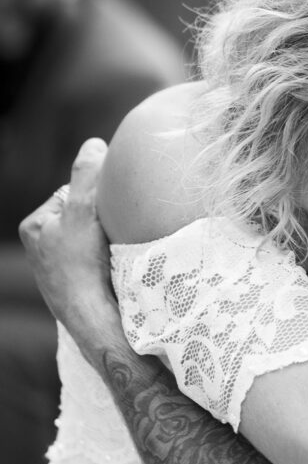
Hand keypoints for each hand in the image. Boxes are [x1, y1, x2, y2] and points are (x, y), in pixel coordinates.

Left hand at [18, 138, 117, 363]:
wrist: (94, 319)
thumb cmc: (81, 266)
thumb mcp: (83, 211)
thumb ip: (87, 174)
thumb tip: (93, 144)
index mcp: (34, 226)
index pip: (72, 192)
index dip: (95, 195)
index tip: (109, 207)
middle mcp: (42, 247)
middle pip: (83, 214)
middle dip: (101, 218)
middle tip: (115, 228)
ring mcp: (60, 268)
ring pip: (93, 236)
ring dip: (108, 238)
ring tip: (116, 247)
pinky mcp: (79, 284)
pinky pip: (99, 258)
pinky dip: (109, 257)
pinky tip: (116, 265)